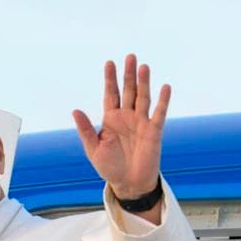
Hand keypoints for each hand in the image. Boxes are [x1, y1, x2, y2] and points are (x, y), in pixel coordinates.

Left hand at [71, 54, 169, 205]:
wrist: (128, 183)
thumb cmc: (109, 167)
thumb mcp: (93, 149)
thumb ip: (86, 130)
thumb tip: (75, 111)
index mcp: (111, 119)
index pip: (111, 94)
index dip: (110, 79)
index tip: (109, 62)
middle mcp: (127, 117)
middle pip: (128, 91)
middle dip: (128, 74)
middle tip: (130, 56)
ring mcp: (141, 122)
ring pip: (143, 98)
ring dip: (143, 82)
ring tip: (143, 66)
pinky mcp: (154, 131)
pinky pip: (159, 113)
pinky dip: (163, 101)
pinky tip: (165, 87)